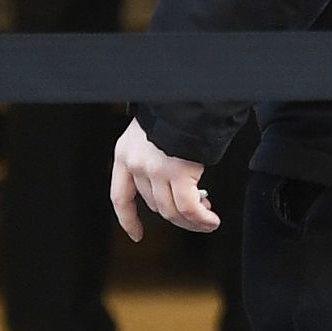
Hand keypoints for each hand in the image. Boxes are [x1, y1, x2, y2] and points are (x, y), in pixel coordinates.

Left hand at [109, 118, 218, 239]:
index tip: (136, 234)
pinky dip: (201, 218)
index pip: (120, 196)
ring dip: (193, 221)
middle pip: (154, 205)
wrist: (188, 96)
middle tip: (197, 214)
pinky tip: (211, 219)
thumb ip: (154, 157)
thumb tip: (174, 185)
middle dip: (177, 215)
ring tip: (208, 220)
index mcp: (124, 154)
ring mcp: (155, 170)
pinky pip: (190, 208)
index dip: (128, 219)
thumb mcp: (151, 133)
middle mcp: (135, 164)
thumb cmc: (175, 109)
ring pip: (172, 211)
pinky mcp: (178, 173)